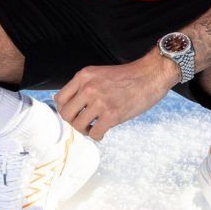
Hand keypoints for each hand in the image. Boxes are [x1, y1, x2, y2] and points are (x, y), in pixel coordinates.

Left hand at [54, 53, 177, 139]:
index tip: (73, 113)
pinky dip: (97, 135)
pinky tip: (103, 131)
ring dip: (84, 130)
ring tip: (93, 127)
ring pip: (77, 125)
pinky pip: (94, 133)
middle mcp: (88, 88)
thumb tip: (69, 103)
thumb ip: (84, 85)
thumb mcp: (100, 74)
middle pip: (66, 113)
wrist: (150, 75)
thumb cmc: (128, 76)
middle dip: (73, 121)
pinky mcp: (112, 115)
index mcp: (84, 76)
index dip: (64, 109)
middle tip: (83, 122)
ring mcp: (99, 101)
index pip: (60, 98)